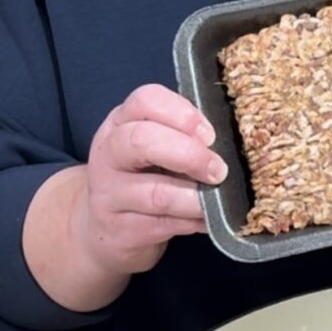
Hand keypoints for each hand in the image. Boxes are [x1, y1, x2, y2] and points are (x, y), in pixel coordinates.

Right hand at [73, 84, 223, 278]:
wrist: (103, 229)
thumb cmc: (141, 178)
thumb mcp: (153, 148)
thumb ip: (182, 137)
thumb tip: (228, 144)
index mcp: (121, 123)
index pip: (145, 100)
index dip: (183, 114)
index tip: (210, 135)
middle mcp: (109, 154)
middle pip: (142, 140)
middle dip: (190, 155)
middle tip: (219, 171)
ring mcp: (109, 194)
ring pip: (157, 193)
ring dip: (195, 199)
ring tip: (216, 202)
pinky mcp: (119, 230)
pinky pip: (163, 225)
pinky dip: (192, 223)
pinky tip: (205, 221)